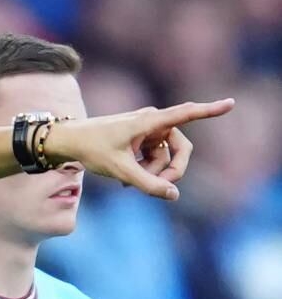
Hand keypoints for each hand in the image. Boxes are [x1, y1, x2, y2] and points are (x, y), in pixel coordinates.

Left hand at [46, 99, 234, 200]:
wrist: (67, 142)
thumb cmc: (91, 149)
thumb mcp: (120, 170)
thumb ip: (147, 184)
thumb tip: (174, 195)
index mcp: (149, 121)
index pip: (185, 114)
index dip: (209, 110)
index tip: (231, 103)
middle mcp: (152, 122)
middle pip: (181, 148)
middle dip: (172, 170)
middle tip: (160, 188)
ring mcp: (147, 130)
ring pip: (166, 157)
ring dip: (153, 173)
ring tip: (129, 184)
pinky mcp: (141, 139)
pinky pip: (154, 158)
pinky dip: (144, 171)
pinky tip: (126, 181)